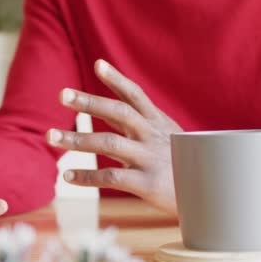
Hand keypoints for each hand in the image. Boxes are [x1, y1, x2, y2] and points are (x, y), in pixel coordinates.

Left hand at [47, 59, 181, 214]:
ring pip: (108, 143)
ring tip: (51, 136)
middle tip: (62, 94)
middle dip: (89, 102)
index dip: (116, 79)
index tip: (97, 64)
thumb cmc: (181, 163)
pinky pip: (111, 177)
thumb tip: (101, 107)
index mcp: (157, 122)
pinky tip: (67, 176)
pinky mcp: (147, 183)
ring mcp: (150, 159)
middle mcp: (152, 136)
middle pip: (118, 113)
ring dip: (77, 139)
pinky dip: (86, 176)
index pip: (135, 95)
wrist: (210, 197)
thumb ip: (134, 121)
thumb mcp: (164, 136)